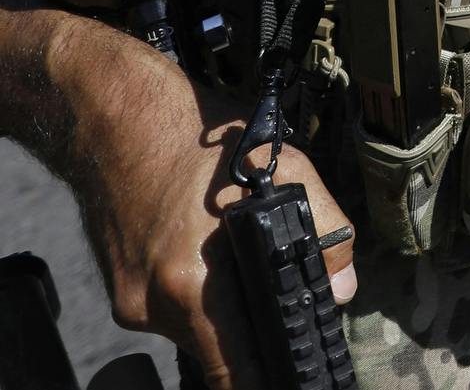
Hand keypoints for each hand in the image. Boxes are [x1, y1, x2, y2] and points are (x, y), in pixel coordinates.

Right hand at [59, 33, 355, 389]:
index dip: (270, 370)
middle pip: (216, 348)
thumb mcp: (288, 173)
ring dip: (223, 301)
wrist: (118, 115)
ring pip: (195, 325)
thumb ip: (327, 235)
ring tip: (235, 249)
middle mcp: (153, 303)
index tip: (291, 365)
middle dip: (251, 326)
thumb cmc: (201, 138)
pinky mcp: (119, 287)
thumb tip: (342, 288)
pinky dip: (196, 285)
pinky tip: (208, 245)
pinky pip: (171, 304)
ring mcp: (130, 299)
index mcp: (193, 285)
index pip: (233, 369)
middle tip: (271, 289)